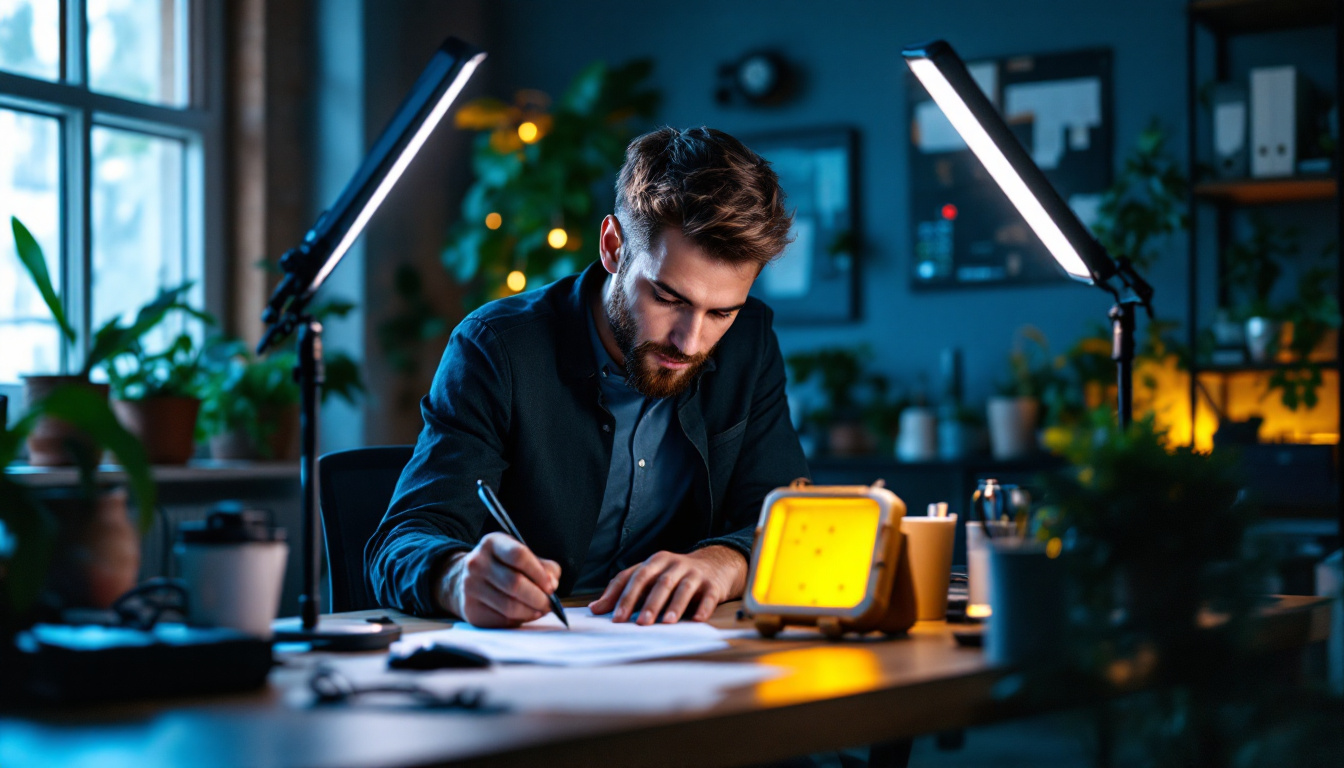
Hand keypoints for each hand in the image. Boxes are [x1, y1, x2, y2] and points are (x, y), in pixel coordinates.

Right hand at [435, 532, 561, 627]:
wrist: (469, 578)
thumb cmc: (504, 566)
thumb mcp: (523, 556)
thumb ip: (544, 567)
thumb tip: (552, 584)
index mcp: (492, 543)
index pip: (518, 555)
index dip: (539, 573)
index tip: (551, 586)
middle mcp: (477, 562)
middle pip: (514, 583)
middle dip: (537, 597)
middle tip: (549, 604)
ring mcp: (470, 586)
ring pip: (508, 606)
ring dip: (530, 611)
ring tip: (540, 610)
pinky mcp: (470, 609)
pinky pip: (501, 619)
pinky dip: (518, 620)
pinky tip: (525, 615)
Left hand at [587, 546, 746, 625]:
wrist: (714, 565)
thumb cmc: (675, 575)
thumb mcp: (649, 578)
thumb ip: (623, 591)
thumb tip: (596, 608)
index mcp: (655, 562)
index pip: (636, 577)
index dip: (625, 597)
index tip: (616, 617)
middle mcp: (674, 564)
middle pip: (660, 582)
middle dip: (649, 603)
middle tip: (640, 623)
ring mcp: (694, 574)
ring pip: (683, 588)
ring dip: (674, 606)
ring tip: (667, 622)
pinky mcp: (712, 585)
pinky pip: (708, 596)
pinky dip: (703, 608)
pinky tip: (697, 619)